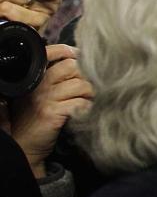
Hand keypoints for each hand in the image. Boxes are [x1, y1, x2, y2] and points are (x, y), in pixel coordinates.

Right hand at [9, 44, 92, 177]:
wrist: (24, 144)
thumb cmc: (37, 117)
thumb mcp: (41, 93)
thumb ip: (56, 77)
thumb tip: (82, 60)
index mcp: (36, 76)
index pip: (53, 52)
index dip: (71, 52)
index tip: (83, 58)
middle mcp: (39, 84)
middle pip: (73, 66)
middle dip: (88, 76)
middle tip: (90, 88)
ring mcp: (45, 98)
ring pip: (81, 84)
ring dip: (91, 93)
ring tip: (90, 101)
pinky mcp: (52, 113)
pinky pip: (81, 103)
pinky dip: (88, 107)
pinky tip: (86, 112)